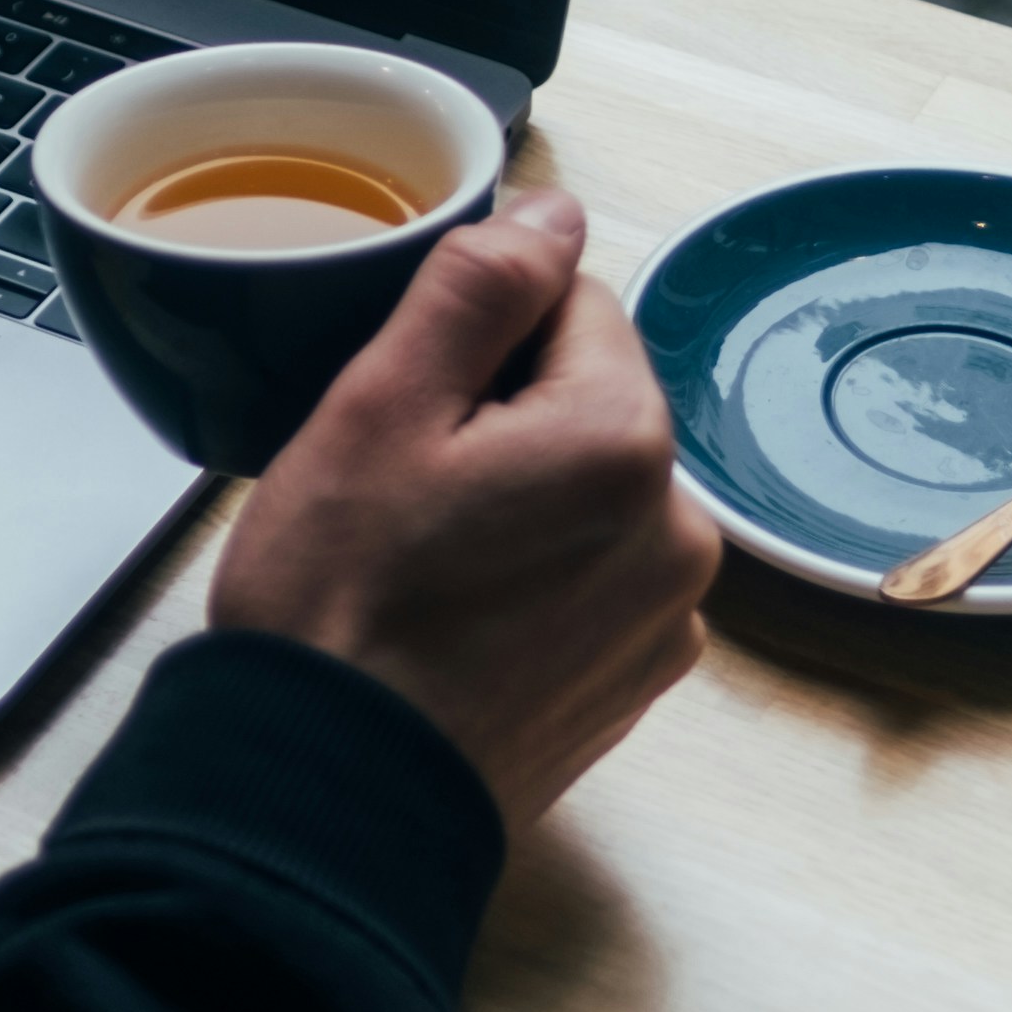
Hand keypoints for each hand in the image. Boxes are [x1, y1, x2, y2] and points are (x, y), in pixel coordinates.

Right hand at [211, 192, 720, 844]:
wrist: (332, 800)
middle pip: (588, 400)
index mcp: (623, 441)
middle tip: (402, 490)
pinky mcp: (636, 680)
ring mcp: (665, 616)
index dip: (477, 337)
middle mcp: (678, 529)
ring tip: (424, 563)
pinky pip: (593, 577)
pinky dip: (534, 579)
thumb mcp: (379, 408)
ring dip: (520, 499)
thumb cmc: (339, 613)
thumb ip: (479, 287)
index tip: (411, 402)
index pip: (571, 305)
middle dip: (502, 419)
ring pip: (589, 490)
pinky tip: (456, 620)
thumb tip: (554, 212)